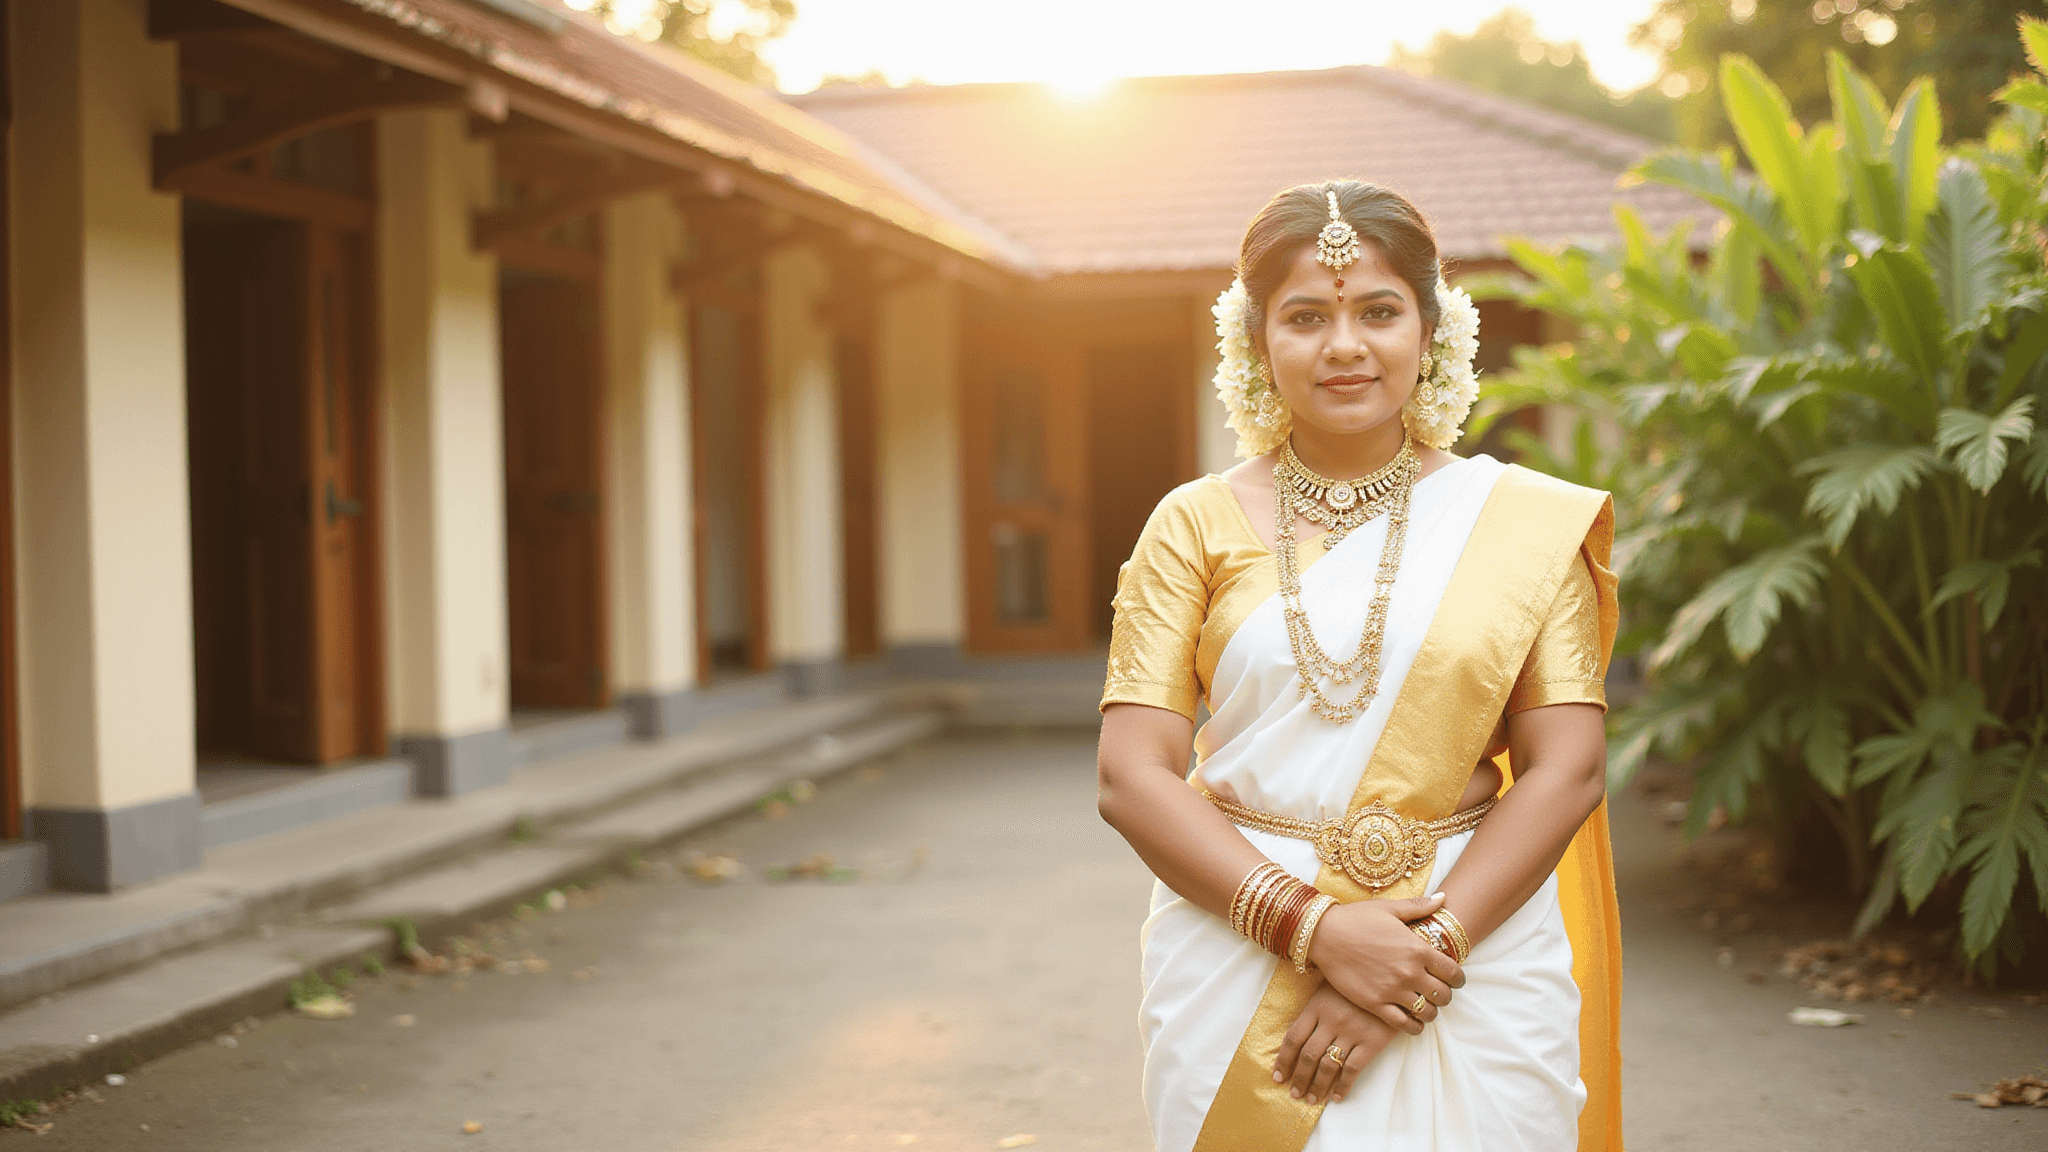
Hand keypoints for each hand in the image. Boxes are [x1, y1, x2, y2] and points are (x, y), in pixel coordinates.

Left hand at [1272, 983, 1397, 1104]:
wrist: (1391, 982)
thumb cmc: (1354, 986)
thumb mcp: (1328, 990)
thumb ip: (1311, 1011)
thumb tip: (1291, 1034)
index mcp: (1316, 1006)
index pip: (1293, 1038)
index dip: (1283, 1060)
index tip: (1277, 1076)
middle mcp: (1332, 1020)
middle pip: (1308, 1055)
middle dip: (1299, 1078)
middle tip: (1294, 1094)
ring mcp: (1352, 1031)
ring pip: (1328, 1066)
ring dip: (1317, 1086)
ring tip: (1311, 1099)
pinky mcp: (1372, 1041)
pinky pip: (1353, 1069)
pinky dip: (1343, 1086)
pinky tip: (1336, 1097)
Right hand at [1303, 893, 1463, 1035]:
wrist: (1323, 934)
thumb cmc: (1356, 918)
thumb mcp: (1389, 908)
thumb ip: (1419, 906)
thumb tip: (1444, 897)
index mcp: (1417, 948)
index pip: (1453, 972)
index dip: (1458, 979)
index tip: (1455, 980)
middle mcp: (1409, 972)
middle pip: (1443, 995)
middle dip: (1446, 996)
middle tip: (1439, 993)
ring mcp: (1392, 990)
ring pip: (1427, 1012)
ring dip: (1431, 1012)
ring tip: (1426, 1007)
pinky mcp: (1375, 1004)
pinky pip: (1404, 1024)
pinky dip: (1414, 1027)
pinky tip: (1413, 1022)